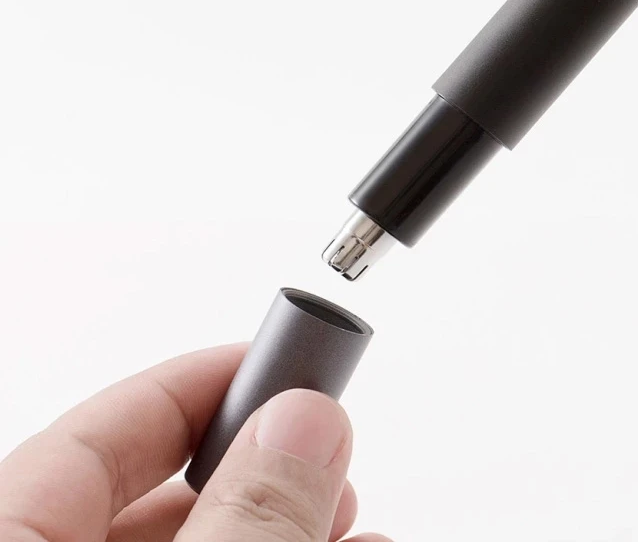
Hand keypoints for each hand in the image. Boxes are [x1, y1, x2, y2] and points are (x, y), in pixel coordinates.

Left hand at [0, 345, 389, 541]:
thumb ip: (242, 523)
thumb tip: (304, 420)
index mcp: (4, 539)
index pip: (101, 431)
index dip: (201, 382)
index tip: (282, 360)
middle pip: (152, 494)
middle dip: (259, 462)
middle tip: (329, 446)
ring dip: (281, 522)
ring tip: (355, 520)